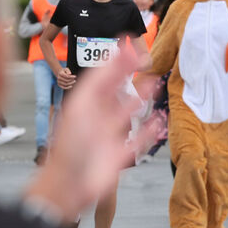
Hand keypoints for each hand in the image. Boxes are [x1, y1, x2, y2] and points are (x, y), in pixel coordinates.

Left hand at [28, 53, 156, 219]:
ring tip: (153, 84)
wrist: (69, 183)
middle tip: (144, 59)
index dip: (115, 61)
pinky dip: (149, 130)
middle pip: (115, 91)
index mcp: (85, 104)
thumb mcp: (83, 105)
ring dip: (141, 98)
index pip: (102, 77)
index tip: (130, 44)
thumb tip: (116, 53)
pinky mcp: (119, 155)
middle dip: (128, 76)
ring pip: (127, 113)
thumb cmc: (71, 144)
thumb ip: (100, 80)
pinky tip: (159, 119)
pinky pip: (137, 139)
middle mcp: (97, 117)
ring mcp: (109, 136)